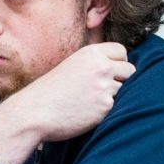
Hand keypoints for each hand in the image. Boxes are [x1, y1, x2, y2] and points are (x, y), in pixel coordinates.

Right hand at [0, 43, 135, 163]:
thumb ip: (93, 63)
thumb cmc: (49, 92)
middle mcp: (101, 66)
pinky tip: (86, 111)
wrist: (34, 112)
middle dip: (120, 79)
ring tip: (88, 101)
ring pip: (124, 89)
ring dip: (112, 96)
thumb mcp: (71, 66)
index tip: (107, 72)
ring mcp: (104, 86)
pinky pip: (117, 106)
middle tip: (100, 89)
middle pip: (129, 70)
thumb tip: (119, 66)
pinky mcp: (106, 105)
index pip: (121, 51)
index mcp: (90, 53)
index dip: (117, 62)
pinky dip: (105, 110)